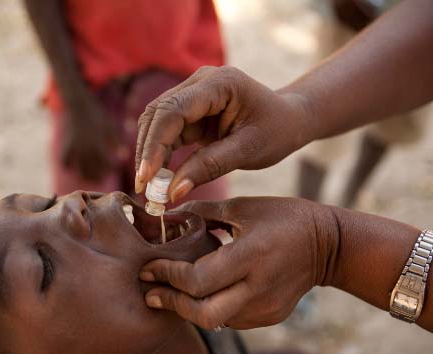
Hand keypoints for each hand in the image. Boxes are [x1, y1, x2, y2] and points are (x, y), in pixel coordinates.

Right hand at [61, 97, 125, 180]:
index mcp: (99, 144)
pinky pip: (66, 163)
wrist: (78, 105)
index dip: (112, 168)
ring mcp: (74, 149)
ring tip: (93, 176)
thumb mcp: (111, 127)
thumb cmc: (98, 116)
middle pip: (95, 171)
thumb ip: (118, 142)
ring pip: (80, 171)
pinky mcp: (66, 147)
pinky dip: (71, 166)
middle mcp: (86, 149)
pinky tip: (77, 165)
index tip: (114, 166)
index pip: (108, 164)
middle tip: (104, 174)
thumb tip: (124, 157)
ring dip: (87, 175)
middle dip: (101, 175)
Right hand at [134, 66, 312, 200]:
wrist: (289, 120)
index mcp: (219, 83)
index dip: (154, 144)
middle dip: (147, 152)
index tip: (147, 177)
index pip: (172, 111)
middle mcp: (200, 82)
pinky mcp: (190, 111)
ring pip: (156, 123)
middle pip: (157, 114)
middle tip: (143, 189)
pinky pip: (166, 132)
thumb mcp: (249, 151)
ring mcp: (193, 94)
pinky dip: (159, 155)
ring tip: (149, 189)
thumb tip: (173, 192)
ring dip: (149, 154)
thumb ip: (210, 167)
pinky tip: (158, 179)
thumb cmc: (277, 131)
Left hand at [139, 197, 337, 329]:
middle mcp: (259, 288)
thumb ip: (202, 212)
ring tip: (171, 292)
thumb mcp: (244, 207)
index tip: (147, 268)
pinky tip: (202, 294)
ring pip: (215, 322)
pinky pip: (230, 321)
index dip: (167, 276)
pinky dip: (210, 309)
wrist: (330, 246)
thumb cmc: (284, 218)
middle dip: (171, 304)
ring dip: (188, 309)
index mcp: (251, 255)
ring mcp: (266, 308)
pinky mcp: (270, 317)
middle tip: (151, 292)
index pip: (198, 279)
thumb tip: (165, 214)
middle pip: (203, 314)